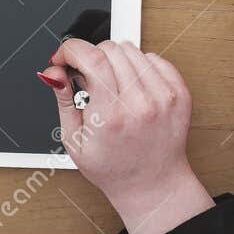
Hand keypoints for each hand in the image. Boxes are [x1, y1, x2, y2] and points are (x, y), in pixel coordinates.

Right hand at [41, 39, 214, 233]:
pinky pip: (154, 57)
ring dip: (115, 60)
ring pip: (131, 49)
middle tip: (89, 80)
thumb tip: (53, 72)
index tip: (63, 56)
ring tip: (113, 85)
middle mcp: (140, 103)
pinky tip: (133, 86)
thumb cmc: (113, 168)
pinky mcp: (179, 93)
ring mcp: (163, 97)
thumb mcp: (75, 141)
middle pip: (110, 49)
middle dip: (91, 57)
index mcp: (111, 117)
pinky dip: (139, 65)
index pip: (92, 58)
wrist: (153, 185)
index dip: (71, 49)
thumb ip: (63, 101)